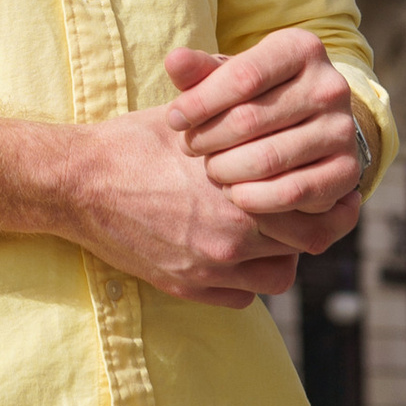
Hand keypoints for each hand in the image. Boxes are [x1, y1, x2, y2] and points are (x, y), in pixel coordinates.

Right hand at [47, 105, 306, 306]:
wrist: (75, 183)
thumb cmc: (131, 144)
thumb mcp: (189, 120)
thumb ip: (238, 121)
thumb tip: (277, 108)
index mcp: (237, 191)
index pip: (311, 205)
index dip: (325, 197)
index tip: (329, 189)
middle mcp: (230, 236)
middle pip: (303, 244)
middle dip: (307, 225)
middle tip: (304, 211)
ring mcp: (207, 267)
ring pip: (278, 276)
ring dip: (279, 255)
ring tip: (267, 233)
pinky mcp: (184, 286)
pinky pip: (242, 297)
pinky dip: (246, 280)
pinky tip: (234, 254)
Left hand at [163, 29, 365, 255]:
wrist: (309, 124)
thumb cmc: (256, 94)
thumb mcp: (230, 75)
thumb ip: (200, 71)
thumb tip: (175, 61)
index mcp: (301, 49)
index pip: (242, 76)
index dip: (199, 102)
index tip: (173, 120)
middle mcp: (330, 86)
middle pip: (251, 119)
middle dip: (209, 138)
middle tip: (190, 147)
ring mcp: (343, 130)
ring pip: (269, 158)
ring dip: (227, 170)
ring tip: (210, 169)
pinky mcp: (348, 171)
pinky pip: (294, 192)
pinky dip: (256, 198)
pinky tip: (234, 193)